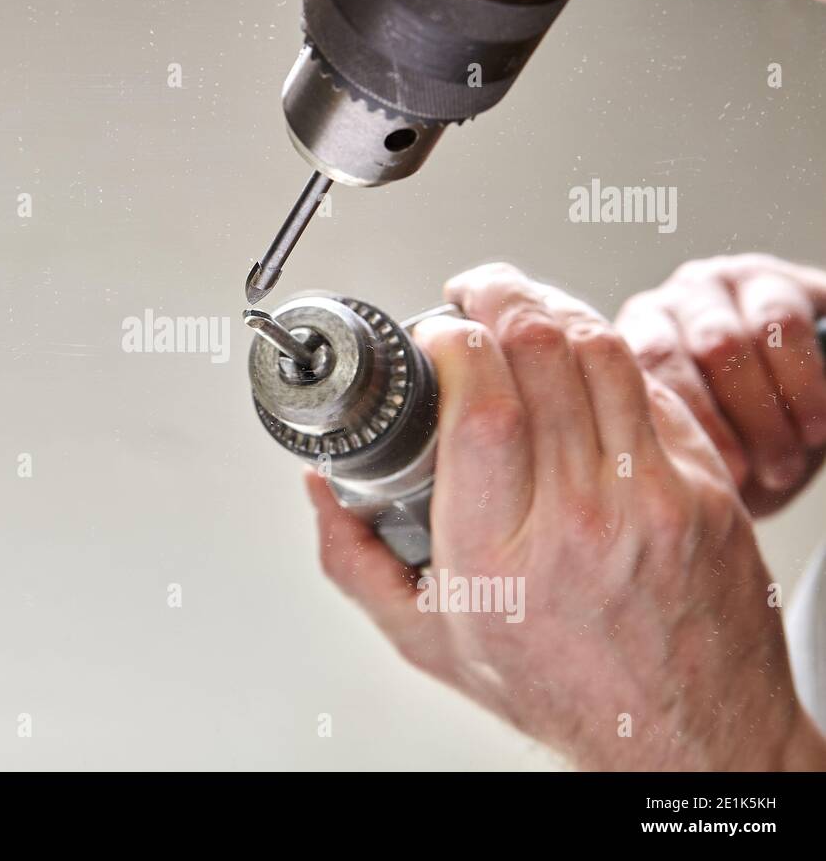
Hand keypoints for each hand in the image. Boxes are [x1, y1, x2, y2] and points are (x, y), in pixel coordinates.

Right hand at [306, 263, 824, 769]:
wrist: (686, 734)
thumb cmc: (562, 689)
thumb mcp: (429, 640)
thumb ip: (355, 561)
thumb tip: (323, 489)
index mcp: (496, 558)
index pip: (478, 404)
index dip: (452, 340)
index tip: (435, 332)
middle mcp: (579, 523)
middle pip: (541, 354)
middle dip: (498, 296)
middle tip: (474, 294)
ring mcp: (653, 500)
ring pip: (603, 353)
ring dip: (554, 308)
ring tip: (523, 307)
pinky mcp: (706, 490)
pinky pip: (654, 389)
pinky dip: (608, 357)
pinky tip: (581, 361)